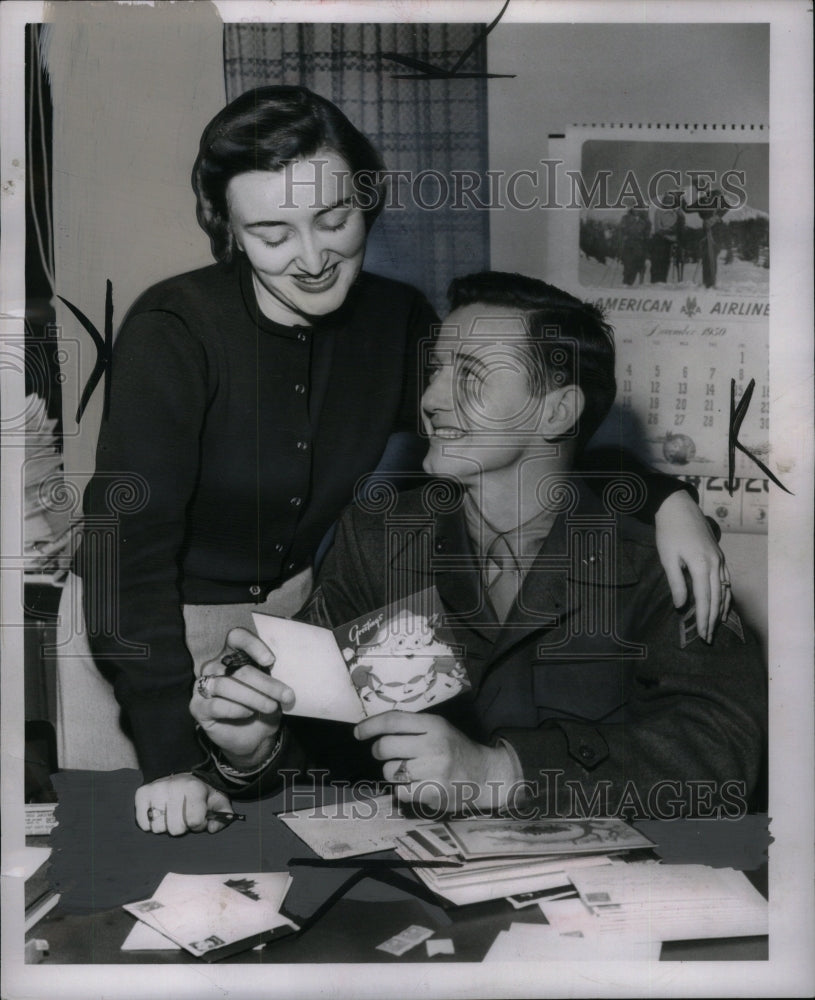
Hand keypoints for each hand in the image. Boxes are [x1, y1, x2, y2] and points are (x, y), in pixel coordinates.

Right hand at [134, 773, 231, 835]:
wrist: (185, 777)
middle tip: (184, 817)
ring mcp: (156, 789)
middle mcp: (173, 786)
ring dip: (166, 826)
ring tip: (171, 815)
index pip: (194, 821)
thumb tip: (211, 829)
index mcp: (193, 788)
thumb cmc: (202, 794)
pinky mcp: (142, 793)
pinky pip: (143, 823)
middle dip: (182, 827)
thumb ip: (223, 817)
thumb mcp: (218, 802)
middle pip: (175, 829)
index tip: (199, 818)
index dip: (199, 825)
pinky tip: (159, 815)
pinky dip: (150, 824)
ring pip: (158, 828)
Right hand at [191, 627, 294, 768]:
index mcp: (232, 654)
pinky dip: (236, 709)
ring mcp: (204, 686)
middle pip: (238, 668)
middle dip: (266, 683)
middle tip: (285, 696)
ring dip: (253, 697)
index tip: (270, 661)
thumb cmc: (263, 707)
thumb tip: (289, 673)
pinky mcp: (198, 707)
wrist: (253, 738)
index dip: (252, 645)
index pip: (236, 637)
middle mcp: (215, 666)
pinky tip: (248, 713)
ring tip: (271, 707)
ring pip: (226, 686)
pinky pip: (216, 705)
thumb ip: (274, 677)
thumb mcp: (273, 691)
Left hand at [354, 711, 517, 813]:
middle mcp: (433, 745)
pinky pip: (400, 792)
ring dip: (392, 772)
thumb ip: (412, 727)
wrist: (485, 775)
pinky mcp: (433, 794)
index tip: (358, 732)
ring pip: (390, 771)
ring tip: (408, 771)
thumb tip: (374, 729)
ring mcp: (434, 771)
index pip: (393, 721)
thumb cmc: (456, 749)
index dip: (370, 726)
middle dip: (380, 751)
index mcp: (434, 725)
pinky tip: (415, 785)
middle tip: (387, 754)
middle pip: (385, 746)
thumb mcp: (440, 728)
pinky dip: (402, 790)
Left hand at [654, 490, 731, 641]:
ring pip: (724, 590)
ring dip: (721, 609)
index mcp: (701, 566)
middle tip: (709, 638)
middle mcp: (715, 564)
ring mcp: (720, 559)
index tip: (703, 635)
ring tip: (717, 625)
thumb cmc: (669, 533)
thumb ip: (677, 583)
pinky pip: (726, 579)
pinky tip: (723, 603)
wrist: (678, 508)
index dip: (704, 619)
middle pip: (717, 598)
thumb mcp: (668, 558)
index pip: (705, 600)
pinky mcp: (719, 555)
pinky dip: (726, 594)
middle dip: (713, 620)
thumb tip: (682, 606)